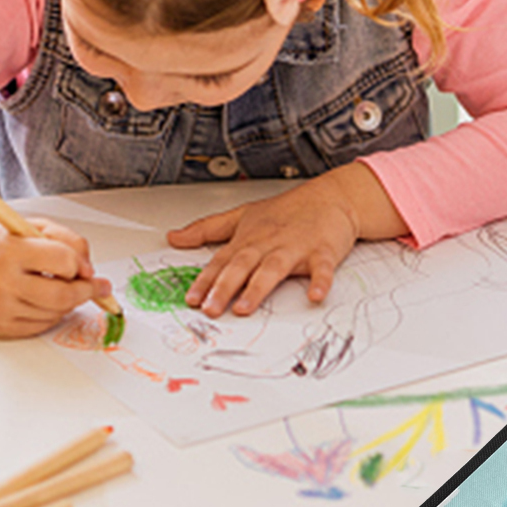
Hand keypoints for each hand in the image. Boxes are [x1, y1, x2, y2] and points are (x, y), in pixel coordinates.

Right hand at [0, 218, 111, 337]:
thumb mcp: (34, 228)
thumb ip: (68, 241)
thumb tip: (89, 272)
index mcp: (9, 250)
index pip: (64, 262)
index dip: (81, 265)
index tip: (86, 268)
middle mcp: (1, 281)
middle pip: (64, 296)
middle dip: (86, 291)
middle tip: (93, 286)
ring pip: (56, 313)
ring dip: (67, 302)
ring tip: (57, 286)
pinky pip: (42, 326)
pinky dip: (51, 314)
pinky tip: (41, 300)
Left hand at [167, 163, 407, 316]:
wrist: (331, 197)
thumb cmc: (288, 211)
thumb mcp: (243, 215)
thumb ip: (207, 229)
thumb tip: (174, 238)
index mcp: (249, 238)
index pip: (222, 261)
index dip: (205, 280)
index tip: (191, 299)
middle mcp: (269, 243)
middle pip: (242, 265)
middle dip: (224, 287)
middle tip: (210, 309)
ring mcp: (296, 247)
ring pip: (273, 268)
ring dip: (259, 288)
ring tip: (245, 307)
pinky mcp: (323, 252)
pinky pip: (322, 269)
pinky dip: (320, 282)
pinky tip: (315, 295)